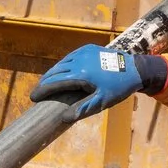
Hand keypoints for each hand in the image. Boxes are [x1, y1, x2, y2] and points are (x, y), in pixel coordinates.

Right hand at [31, 44, 161, 119]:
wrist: (134, 69)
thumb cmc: (118, 88)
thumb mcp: (101, 102)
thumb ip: (82, 109)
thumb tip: (64, 118)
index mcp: (80, 75)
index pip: (55, 82)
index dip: (43, 90)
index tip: (33, 97)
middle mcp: (79, 61)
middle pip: (56, 71)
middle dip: (45, 81)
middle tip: (37, 91)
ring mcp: (83, 52)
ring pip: (62, 63)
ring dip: (53, 72)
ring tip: (46, 82)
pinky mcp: (88, 48)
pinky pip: (71, 56)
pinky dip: (64, 64)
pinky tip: (61, 70)